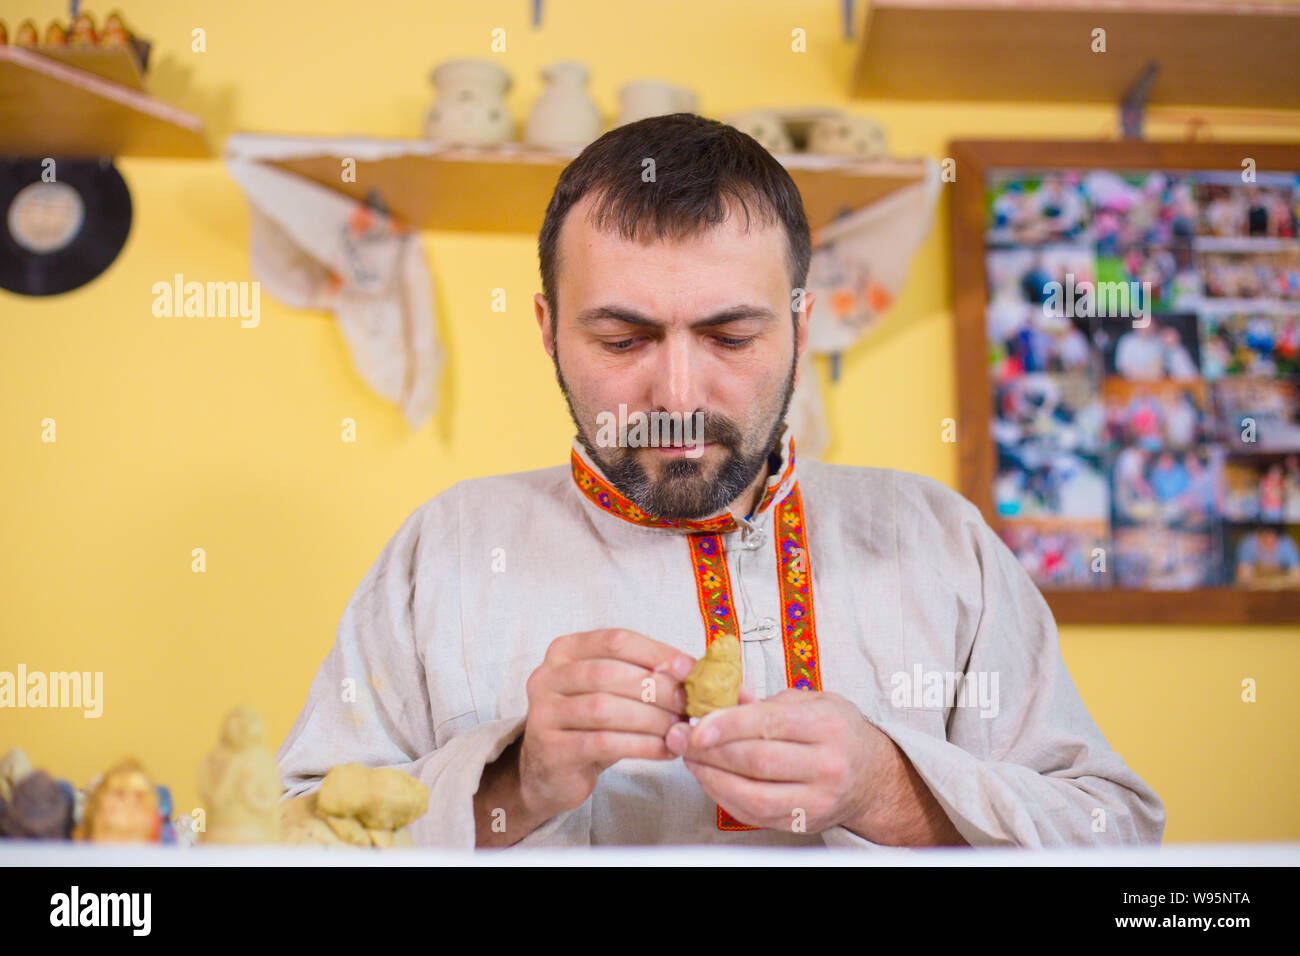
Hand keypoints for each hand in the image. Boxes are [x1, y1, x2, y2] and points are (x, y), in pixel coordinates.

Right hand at [515, 628, 694, 826]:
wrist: (551, 770)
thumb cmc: (589, 724)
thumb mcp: (611, 690)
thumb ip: (640, 674)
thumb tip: (690, 669)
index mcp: (565, 650)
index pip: (615, 640)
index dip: (656, 652)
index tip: (688, 669)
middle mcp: (547, 676)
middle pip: (608, 673)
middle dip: (656, 688)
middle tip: (687, 704)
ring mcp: (544, 713)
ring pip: (604, 708)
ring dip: (650, 719)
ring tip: (678, 729)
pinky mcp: (552, 750)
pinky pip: (603, 743)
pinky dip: (641, 746)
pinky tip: (664, 749)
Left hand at [665, 688, 893, 834]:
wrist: (872, 777)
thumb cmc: (837, 731)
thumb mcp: (812, 701)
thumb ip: (766, 700)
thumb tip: (721, 694)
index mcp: (827, 726)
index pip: (769, 724)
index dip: (727, 725)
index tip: (696, 724)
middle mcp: (827, 766)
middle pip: (757, 761)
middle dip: (711, 751)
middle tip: (680, 738)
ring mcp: (817, 800)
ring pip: (754, 795)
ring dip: (712, 777)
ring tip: (690, 759)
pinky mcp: (805, 823)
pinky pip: (755, 815)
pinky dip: (725, 797)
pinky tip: (709, 779)